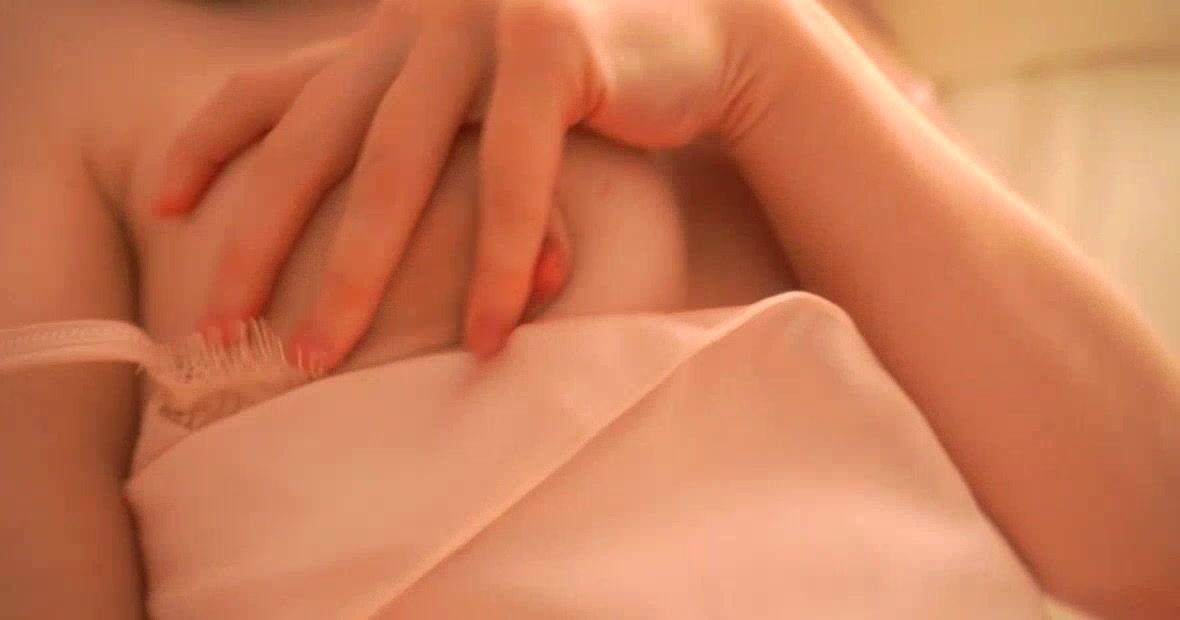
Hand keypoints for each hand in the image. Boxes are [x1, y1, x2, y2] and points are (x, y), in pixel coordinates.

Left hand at [153, 0, 787, 368]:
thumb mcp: (481, 88)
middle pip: (313, 140)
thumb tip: (367, 217)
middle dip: (259, 240)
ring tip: (319, 360)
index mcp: (391, 33)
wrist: (700, 27)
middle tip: (221, 330)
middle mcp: (417, 22)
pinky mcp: (550, 52)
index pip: (275, 83)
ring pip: (395, 167)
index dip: (212, 142)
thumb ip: (421, 123)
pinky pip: (510, 176)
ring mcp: (479, 29)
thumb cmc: (585, 79)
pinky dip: (493, 262)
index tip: (166, 204)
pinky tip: (488, 335)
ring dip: (355, 273)